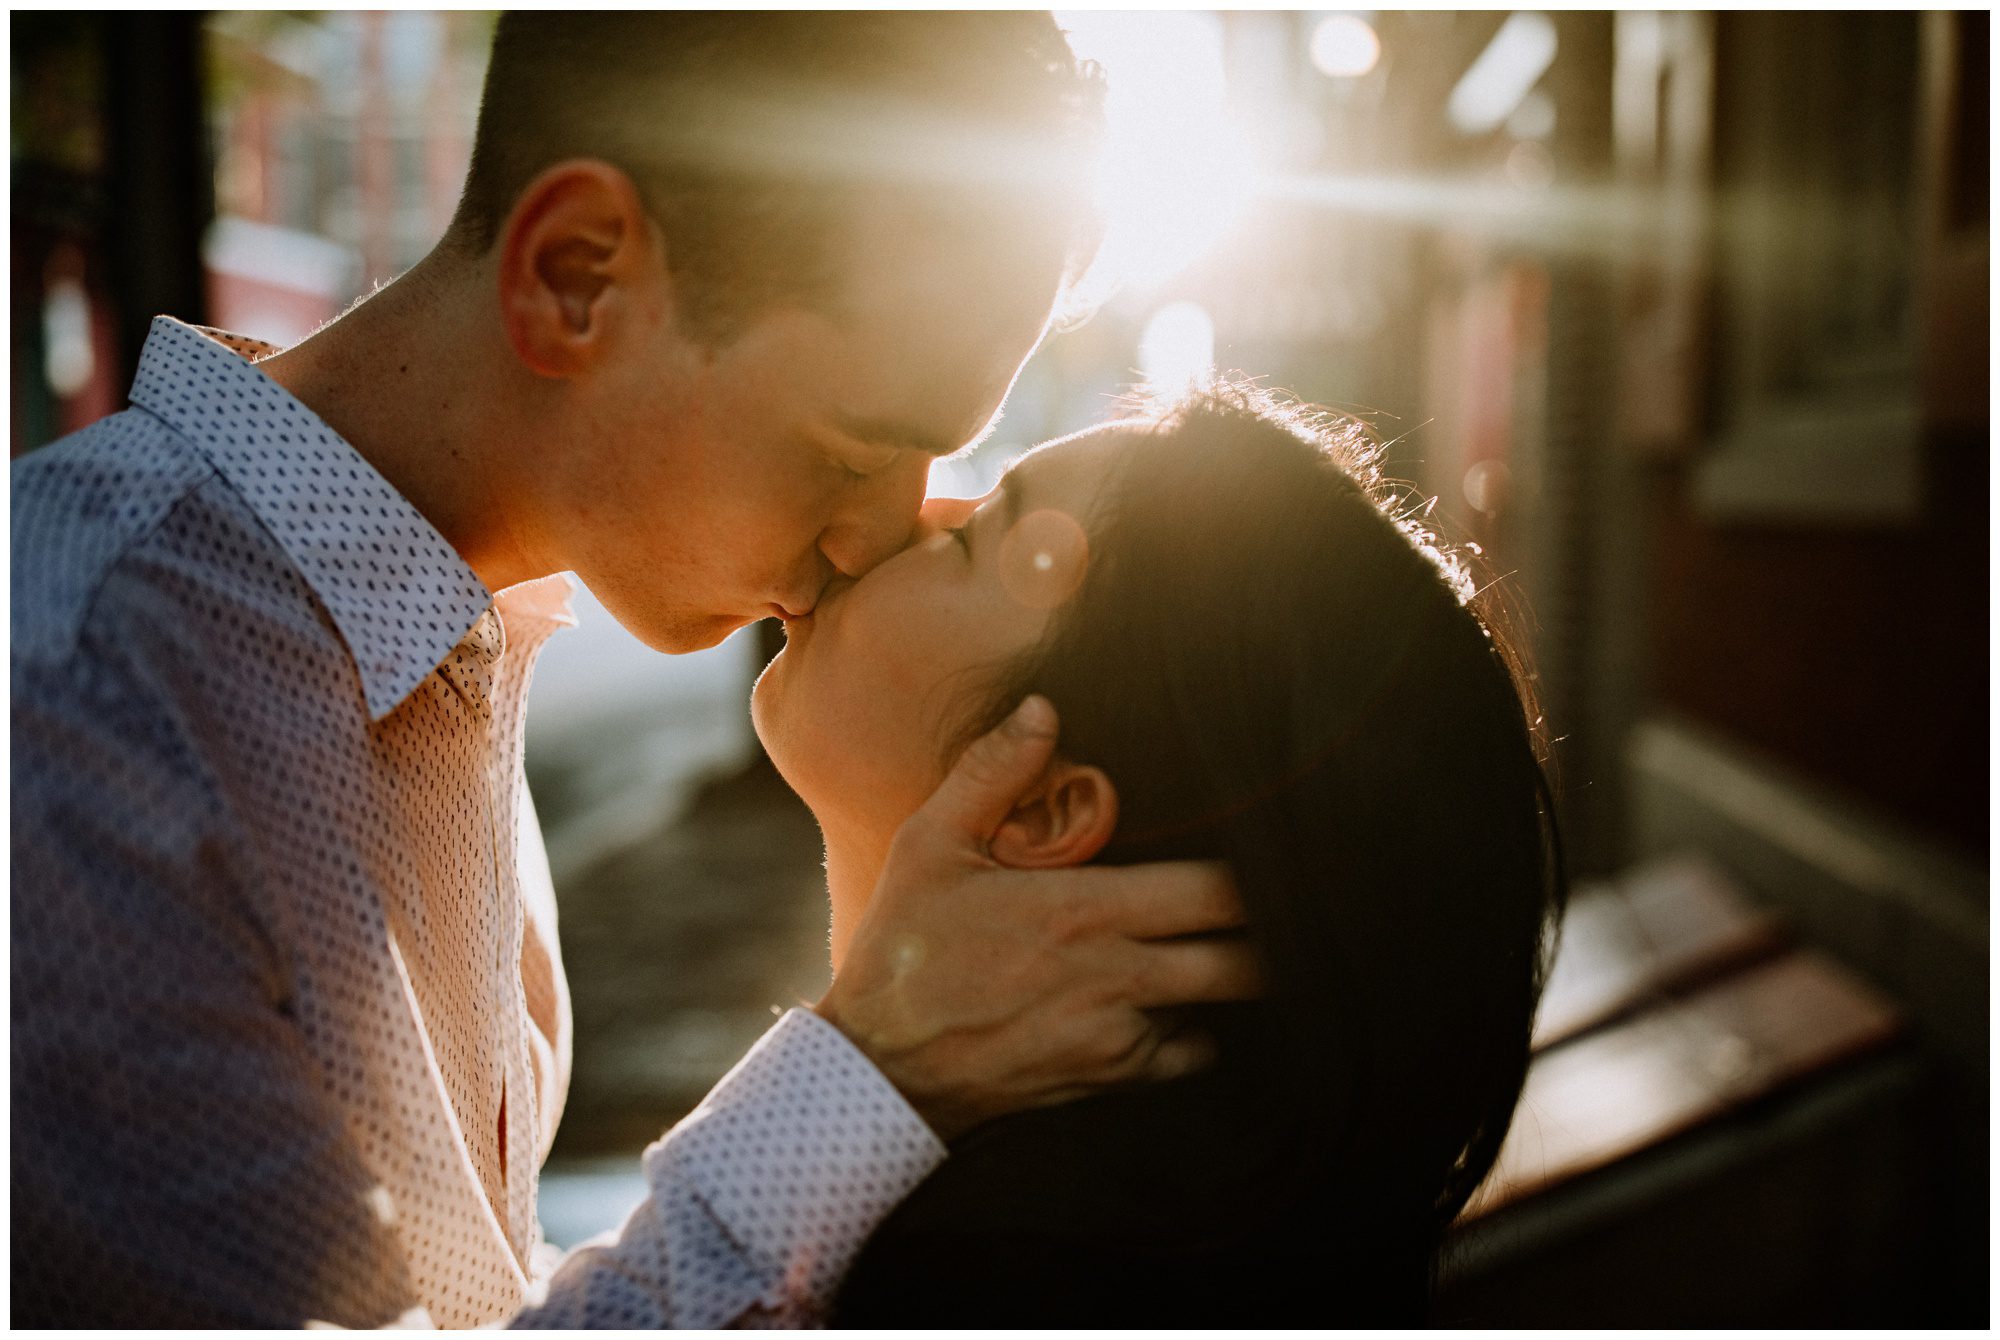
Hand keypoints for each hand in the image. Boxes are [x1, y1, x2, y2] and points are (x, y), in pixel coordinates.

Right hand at [814, 695, 1258, 1140]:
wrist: (879, 1069)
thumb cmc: (904, 949)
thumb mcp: (931, 847)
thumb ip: (992, 773)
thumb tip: (1043, 708)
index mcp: (1085, 911)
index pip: (1215, 892)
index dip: (1253, 874)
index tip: (1261, 853)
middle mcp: (1117, 979)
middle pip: (1243, 962)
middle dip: (1264, 933)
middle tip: (1268, 904)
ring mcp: (1118, 1038)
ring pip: (1221, 1008)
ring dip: (1224, 978)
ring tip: (1217, 944)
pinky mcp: (1109, 1082)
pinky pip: (1188, 1057)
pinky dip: (1192, 1030)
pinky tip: (1168, 1000)